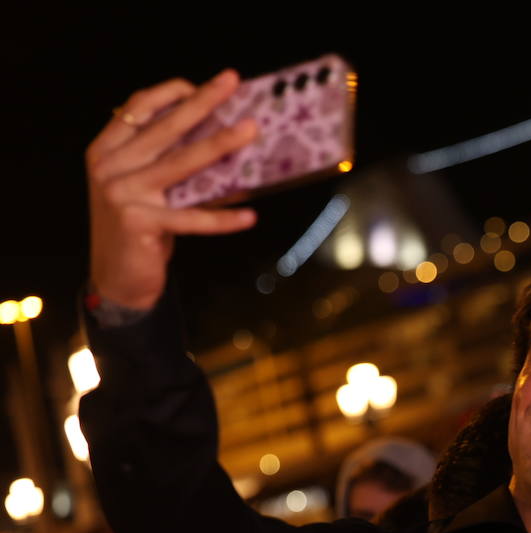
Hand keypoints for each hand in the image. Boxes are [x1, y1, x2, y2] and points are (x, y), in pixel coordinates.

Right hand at [87, 70, 258, 309]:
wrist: (116, 279)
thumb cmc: (140, 229)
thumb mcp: (146, 188)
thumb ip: (166, 162)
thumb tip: (222, 138)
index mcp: (107, 150)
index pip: (138, 108)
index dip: (170, 93)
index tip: (201, 85)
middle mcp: (109, 167)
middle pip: (165, 127)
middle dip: (203, 102)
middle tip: (232, 82)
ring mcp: (122, 194)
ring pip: (182, 164)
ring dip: (221, 145)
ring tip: (252, 131)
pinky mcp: (139, 223)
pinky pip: (192, 218)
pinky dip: (223, 219)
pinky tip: (250, 217)